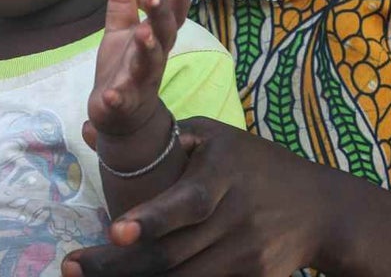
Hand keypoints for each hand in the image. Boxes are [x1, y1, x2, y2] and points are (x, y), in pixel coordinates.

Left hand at [63, 117, 328, 275]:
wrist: (320, 209)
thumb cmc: (254, 164)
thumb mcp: (216, 137)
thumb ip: (160, 138)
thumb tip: (90, 128)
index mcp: (226, 175)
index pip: (188, 202)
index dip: (153, 219)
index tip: (116, 232)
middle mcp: (236, 218)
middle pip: (173, 253)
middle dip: (118, 265)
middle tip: (70, 266)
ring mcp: (245, 255)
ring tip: (89, 276)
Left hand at [88, 0, 188, 135]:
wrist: (122, 117)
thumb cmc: (126, 68)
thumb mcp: (120, 33)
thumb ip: (122, 4)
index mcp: (156, 40)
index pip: (172, 16)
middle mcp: (154, 59)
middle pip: (164, 35)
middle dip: (161, 16)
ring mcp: (140, 82)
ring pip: (149, 64)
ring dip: (147, 48)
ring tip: (143, 33)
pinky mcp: (124, 104)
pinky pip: (122, 100)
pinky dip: (117, 97)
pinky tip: (110, 94)